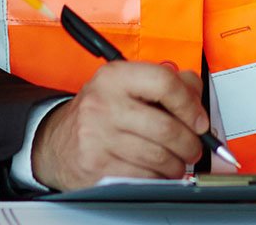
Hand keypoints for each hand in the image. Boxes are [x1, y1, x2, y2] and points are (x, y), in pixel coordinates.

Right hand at [32, 61, 208, 190]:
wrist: (56, 143)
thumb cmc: (100, 113)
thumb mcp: (127, 87)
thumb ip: (168, 84)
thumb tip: (199, 99)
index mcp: (114, 77)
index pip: (164, 82)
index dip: (190, 104)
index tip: (199, 120)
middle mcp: (103, 104)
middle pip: (166, 128)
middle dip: (190, 144)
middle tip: (193, 148)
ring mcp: (97, 137)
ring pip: (159, 157)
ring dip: (177, 165)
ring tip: (175, 162)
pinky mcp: (96, 167)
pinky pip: (144, 178)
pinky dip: (158, 179)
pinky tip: (154, 172)